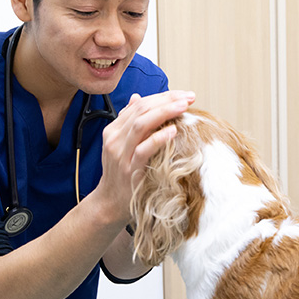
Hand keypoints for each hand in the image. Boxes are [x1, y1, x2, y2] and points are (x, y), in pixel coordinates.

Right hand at [93, 90, 195, 225]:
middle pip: (141, 110)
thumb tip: (138, 98)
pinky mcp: (129, 169)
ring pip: (141, 124)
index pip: (140, 104)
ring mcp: (121, 154)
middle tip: (188, 97)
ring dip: (165, 112)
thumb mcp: (122, 145)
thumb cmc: (121, 174)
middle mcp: (115, 138)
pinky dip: (159, 138)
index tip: (184, 95)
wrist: (109, 203)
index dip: (163, 96)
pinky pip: (144, 149)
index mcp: (114, 130)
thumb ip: (129, 122)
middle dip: (167, 100)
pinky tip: (173, 131)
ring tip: (183, 107)